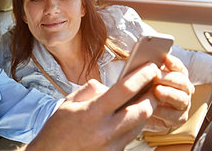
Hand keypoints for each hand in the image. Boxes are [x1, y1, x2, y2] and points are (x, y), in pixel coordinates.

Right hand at [26, 63, 159, 150]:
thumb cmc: (57, 130)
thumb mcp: (69, 103)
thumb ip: (91, 91)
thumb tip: (108, 86)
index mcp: (92, 112)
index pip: (125, 90)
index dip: (141, 76)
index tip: (150, 68)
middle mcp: (105, 130)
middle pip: (142, 110)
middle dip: (152, 96)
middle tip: (154, 85)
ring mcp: (112, 145)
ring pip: (140, 125)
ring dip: (145, 111)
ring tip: (142, 99)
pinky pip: (131, 137)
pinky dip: (133, 125)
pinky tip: (128, 118)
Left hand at [143, 54, 194, 132]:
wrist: (138, 113)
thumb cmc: (141, 91)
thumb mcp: (143, 78)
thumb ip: (147, 70)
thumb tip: (144, 60)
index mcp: (177, 77)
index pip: (179, 67)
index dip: (173, 62)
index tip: (164, 58)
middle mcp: (183, 90)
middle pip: (182, 82)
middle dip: (169, 78)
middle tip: (156, 76)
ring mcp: (183, 105)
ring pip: (181, 98)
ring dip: (169, 94)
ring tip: (157, 90)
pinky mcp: (178, 119)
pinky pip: (174, 116)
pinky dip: (164, 112)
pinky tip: (153, 109)